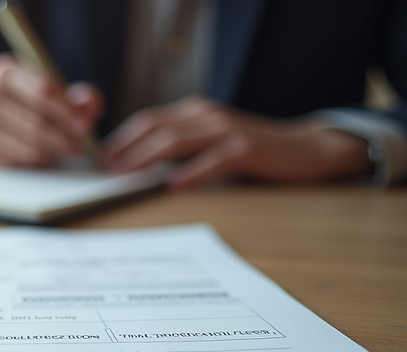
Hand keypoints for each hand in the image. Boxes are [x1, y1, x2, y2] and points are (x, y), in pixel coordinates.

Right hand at [0, 53, 102, 166]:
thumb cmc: (19, 104)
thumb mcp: (42, 90)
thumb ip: (74, 96)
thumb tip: (90, 108)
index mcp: (6, 71)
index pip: (43, 89)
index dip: (68, 109)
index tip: (84, 125)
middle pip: (38, 119)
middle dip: (65, 136)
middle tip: (81, 146)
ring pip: (31, 143)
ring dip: (55, 150)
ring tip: (67, 150)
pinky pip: (20, 159)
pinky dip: (39, 160)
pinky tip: (46, 155)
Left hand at [102, 96, 372, 187]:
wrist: (303, 148)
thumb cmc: (252, 150)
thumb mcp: (211, 140)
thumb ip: (182, 146)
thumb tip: (142, 166)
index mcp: (195, 112)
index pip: (149, 120)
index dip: (123, 138)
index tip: (102, 158)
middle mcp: (206, 115)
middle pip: (156, 127)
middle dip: (126, 148)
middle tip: (106, 169)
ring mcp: (226, 130)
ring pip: (177, 140)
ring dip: (147, 158)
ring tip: (126, 174)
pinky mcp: (245, 148)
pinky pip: (212, 160)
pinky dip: (191, 172)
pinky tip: (174, 184)